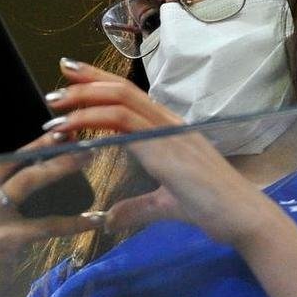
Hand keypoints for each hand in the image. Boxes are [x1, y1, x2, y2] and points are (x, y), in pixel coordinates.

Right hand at [0, 80, 99, 296]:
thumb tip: (24, 151)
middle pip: (6, 155)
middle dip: (42, 140)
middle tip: (73, 127)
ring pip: (28, 179)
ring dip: (63, 166)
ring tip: (89, 156)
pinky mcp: (3, 241)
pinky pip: (47, 223)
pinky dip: (75, 221)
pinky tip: (97, 218)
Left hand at [44, 59, 278, 245]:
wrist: (243, 217)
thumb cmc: (213, 208)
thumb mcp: (164, 206)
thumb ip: (136, 208)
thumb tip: (109, 218)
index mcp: (169, 129)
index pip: (129, 95)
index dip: (98, 82)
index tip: (70, 77)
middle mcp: (168, 123)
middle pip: (121, 89)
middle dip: (84, 85)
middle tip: (52, 91)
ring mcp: (169, 133)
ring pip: (120, 102)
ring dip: (83, 103)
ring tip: (54, 110)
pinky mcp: (167, 149)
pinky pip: (127, 126)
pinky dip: (96, 123)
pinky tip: (75, 130)